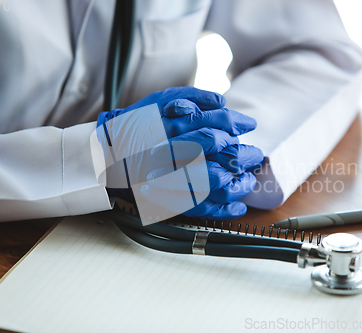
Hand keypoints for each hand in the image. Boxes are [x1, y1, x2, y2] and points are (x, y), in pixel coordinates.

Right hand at [96, 86, 262, 221]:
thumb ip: (191, 98)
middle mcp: (175, 153)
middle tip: (254, 154)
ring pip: (218, 184)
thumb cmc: (136, 125)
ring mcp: (173, 179)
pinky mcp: (171, 200)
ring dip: (240, 182)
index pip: (218, 124)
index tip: (249, 124)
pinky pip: (203, 209)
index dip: (237, 123)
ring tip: (248, 179)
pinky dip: (225, 210)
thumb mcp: (160, 101)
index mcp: (174, 128)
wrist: (107, 155)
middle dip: (244, 154)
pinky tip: (237, 206)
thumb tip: (222, 101)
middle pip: (224, 155)